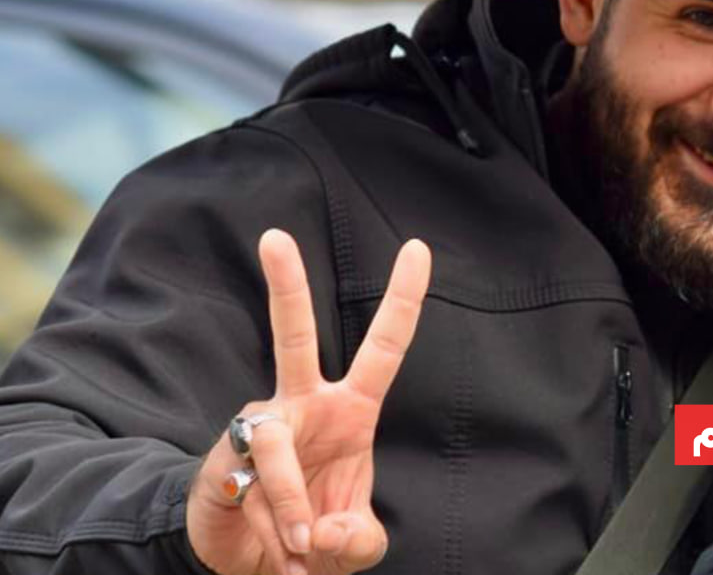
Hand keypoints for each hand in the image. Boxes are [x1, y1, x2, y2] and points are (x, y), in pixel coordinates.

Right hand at [186, 229, 432, 574]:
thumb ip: (357, 539)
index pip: (384, 347)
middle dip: (284, 288)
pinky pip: (258, 489)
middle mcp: (303, 406)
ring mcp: (262, 427)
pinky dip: (276, 526)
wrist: (250, 561)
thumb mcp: (352, 542)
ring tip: (304, 545)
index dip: (402, 300)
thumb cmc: (313, 533)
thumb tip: (324, 528)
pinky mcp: (227, 456)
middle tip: (274, 237)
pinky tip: (284, 547)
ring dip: (295, 509)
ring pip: (278, 449)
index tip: (418, 248)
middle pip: (294, 338)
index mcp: (350, 411)